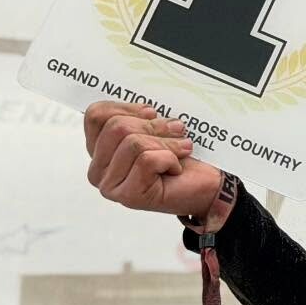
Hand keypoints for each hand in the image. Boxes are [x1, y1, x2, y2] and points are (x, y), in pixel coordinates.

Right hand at [84, 100, 222, 217]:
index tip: (152, 113)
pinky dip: (170, 159)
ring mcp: (110, 186)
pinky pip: (147, 160)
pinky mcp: (129, 196)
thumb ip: (138, 117)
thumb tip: (145, 109)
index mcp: (98, 150)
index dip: (127, 108)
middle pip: (116, 127)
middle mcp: (98, 170)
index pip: (96, 115)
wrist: (209, 184)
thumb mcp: (156, 128)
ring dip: (166, 143)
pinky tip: (176, 168)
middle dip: (153, 126)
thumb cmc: (183, 156)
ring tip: (181, 149)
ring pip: (132, 143)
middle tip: (176, 130)